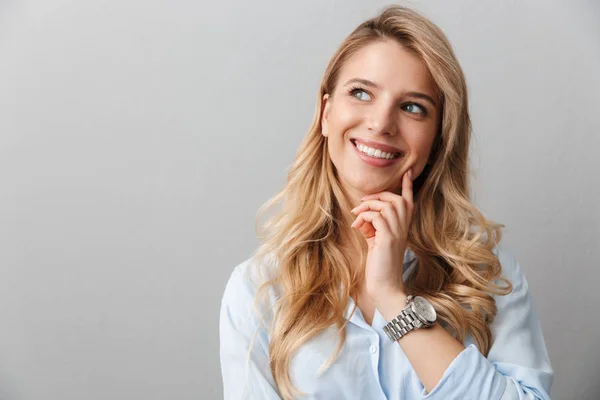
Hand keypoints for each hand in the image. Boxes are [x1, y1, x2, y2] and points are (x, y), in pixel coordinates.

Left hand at [350, 168, 414, 302]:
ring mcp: (398, 232)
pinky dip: (365, 217)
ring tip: (356, 217)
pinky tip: (358, 228)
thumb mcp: (376, 240)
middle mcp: (404, 228)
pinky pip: (377, 216)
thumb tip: (362, 214)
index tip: (408, 172)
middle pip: (396, 199)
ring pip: (386, 205)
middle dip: (377, 196)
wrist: (384, 286)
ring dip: (367, 207)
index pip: (409, 201)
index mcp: (403, 227)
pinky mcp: (388, 238)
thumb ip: (373, 225)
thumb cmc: (380, 264)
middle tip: (361, 204)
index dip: (408, 186)